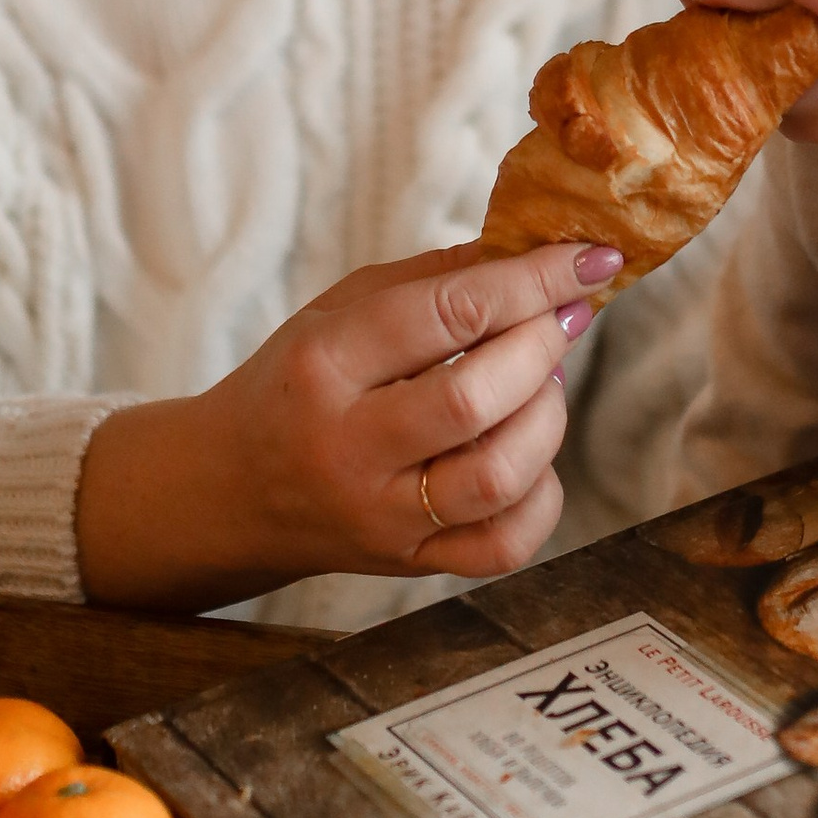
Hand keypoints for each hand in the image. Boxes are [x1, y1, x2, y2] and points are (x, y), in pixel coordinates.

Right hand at [75, 237, 624, 612]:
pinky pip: (505, 544)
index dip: (533, 280)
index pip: (446, 314)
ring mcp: (381, 518)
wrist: (228, 491)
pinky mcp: (408, 565)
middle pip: (473, 400)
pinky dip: (543, 495)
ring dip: (548, 416)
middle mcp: (348, 448)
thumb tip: (535, 252)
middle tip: (561, 318)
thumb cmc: (294, 384)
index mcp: (323, 365)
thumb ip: (432, 280)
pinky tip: (530, 454)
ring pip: (497, 476)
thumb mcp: (337, 312)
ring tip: (543, 382)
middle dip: (541, 345)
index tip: (588, 257)